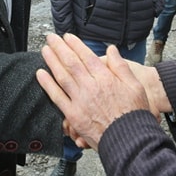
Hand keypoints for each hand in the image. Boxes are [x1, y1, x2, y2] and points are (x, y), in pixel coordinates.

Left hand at [37, 34, 154, 150]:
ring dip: (52, 61)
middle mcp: (91, 86)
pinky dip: (47, 84)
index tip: (68, 36)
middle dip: (59, 47)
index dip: (75, 44)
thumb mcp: (135, 85)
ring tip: (45, 50)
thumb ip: (121, 66)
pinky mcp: (74, 115)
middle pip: (71, 62)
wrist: (130, 139)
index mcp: (106, 77)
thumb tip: (112, 49)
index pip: (86, 55)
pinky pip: (57, 97)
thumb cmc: (134, 113)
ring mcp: (80, 100)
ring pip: (62, 76)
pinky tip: (40, 74)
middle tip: (51, 38)